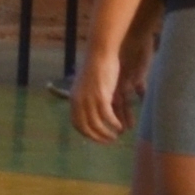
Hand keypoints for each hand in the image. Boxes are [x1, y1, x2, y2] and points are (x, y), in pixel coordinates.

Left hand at [70, 28, 140, 146]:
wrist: (100, 53)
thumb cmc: (97, 67)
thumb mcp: (88, 85)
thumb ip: (88, 98)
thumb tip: (92, 111)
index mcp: (74, 99)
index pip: (77, 124)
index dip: (87, 134)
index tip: (97, 138)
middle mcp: (78, 101)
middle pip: (86, 127)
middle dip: (97, 137)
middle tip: (109, 141)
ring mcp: (89, 99)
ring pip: (97, 124)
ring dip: (107, 133)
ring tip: (116, 136)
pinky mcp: (101, 96)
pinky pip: (107, 116)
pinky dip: (113, 123)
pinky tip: (120, 126)